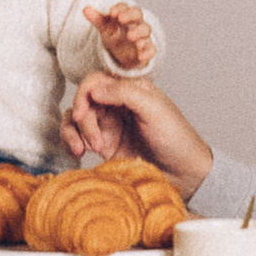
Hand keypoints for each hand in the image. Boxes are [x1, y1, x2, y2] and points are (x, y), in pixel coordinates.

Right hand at [62, 68, 215, 197]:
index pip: (95, 81)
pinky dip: (71, 143)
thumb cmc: (177, 138)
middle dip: (83, 120)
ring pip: (75, 119)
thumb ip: (125, 94)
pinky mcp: (104, 145)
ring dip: (73, 133)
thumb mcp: (154, 110)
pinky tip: (79, 153)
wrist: (184, 173)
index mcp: (130, 89)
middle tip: (94, 142)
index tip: (84, 113)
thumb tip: (94, 89)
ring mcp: (108, 125)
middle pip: (83, 102)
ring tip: (84, 151)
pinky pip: (77, 138)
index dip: (83, 94)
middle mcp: (116, 104)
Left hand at [87, 0, 155, 72]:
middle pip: (138, 15)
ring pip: (146, 30)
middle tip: (121, 19)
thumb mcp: (105, 28)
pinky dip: (148, 52)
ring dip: (139, 32)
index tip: (111, 12)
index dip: (120, 8)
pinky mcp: (147, 50)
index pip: (125, 7)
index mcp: (125, 15)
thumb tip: (85, 9)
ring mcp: (143, 36)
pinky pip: (151, 49)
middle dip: (130, 16)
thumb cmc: (115, 36)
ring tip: (131, 37)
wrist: (123, 55)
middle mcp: (136, 24)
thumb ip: (97, 19)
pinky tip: (141, 56)